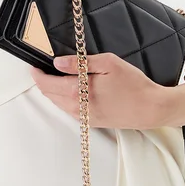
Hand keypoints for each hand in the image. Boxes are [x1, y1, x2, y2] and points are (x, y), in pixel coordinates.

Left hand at [30, 52, 171, 129]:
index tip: (33, 66)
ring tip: (55, 77)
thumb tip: (57, 62)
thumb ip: (80, 62)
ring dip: (52, 92)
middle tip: (43, 69)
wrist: (151, 108)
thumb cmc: (133, 83)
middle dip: (43, 83)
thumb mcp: (108, 63)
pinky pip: (70, 111)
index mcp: (79, 92)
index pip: (48, 85)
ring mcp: (85, 118)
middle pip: (50, 96)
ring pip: (58, 105)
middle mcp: (78, 108)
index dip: (37, 75)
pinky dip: (64, 100)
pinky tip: (71, 90)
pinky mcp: (92, 123)